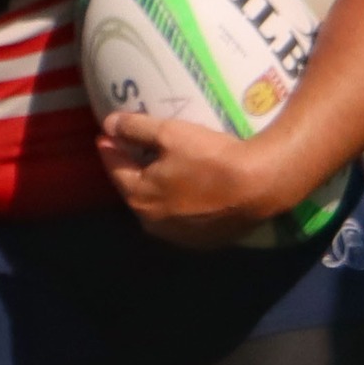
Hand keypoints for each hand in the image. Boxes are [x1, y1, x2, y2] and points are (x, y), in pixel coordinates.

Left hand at [97, 113, 285, 247]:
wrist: (259, 186)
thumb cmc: (211, 157)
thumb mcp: (169, 134)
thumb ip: (136, 128)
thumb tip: (109, 124)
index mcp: (139, 196)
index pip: (115, 168)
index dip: (109, 149)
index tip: (104, 136)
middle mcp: (152, 222)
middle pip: (135, 190)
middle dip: (130, 171)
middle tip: (130, 151)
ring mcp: (178, 235)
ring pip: (158, 207)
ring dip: (155, 189)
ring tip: (158, 170)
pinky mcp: (202, 240)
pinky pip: (181, 217)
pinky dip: (178, 203)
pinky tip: (187, 190)